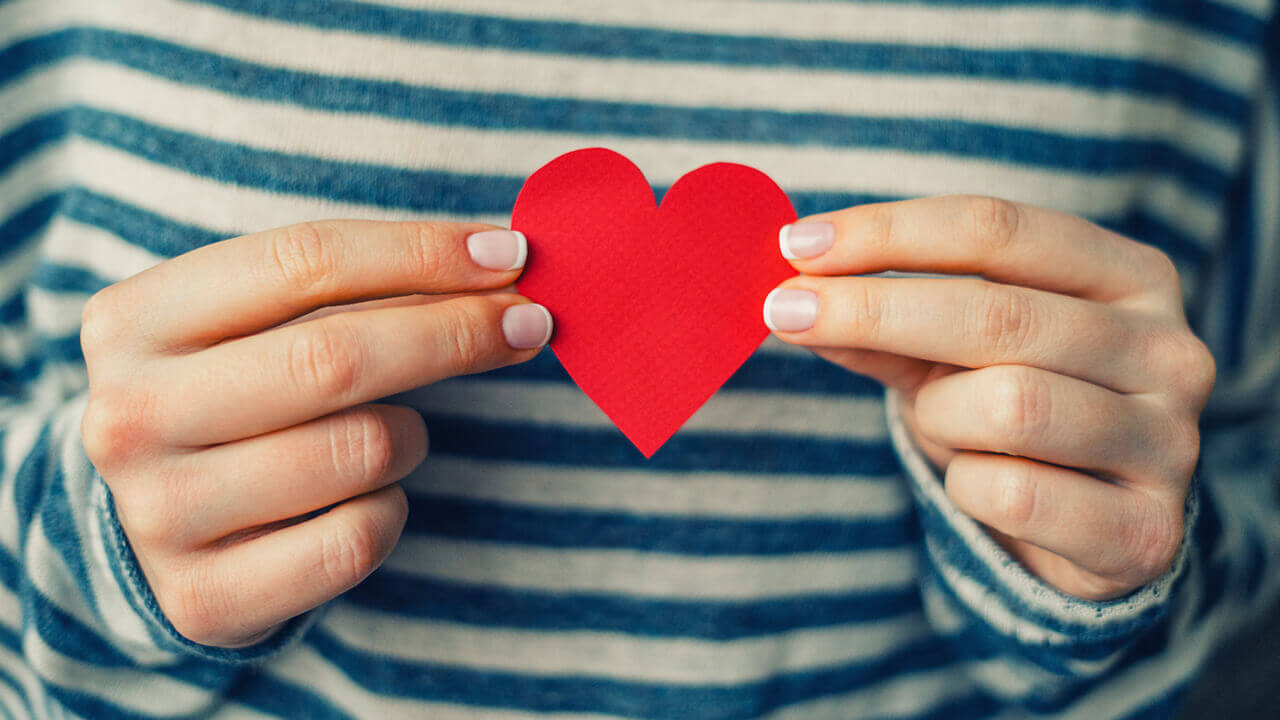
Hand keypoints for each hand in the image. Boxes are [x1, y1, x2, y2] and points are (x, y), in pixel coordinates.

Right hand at [80, 220, 550, 646]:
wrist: (160, 519)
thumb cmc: (238, 395)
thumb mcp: (261, 324)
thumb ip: (357, 286)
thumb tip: (501, 265)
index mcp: (134, 319)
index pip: (304, 260)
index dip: (422, 252)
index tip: (509, 257)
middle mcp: (128, 415)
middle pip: (336, 358)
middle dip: (454, 333)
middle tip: (528, 324)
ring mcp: (158, 515)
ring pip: (360, 451)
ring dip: (411, 436)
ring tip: (392, 436)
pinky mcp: (204, 598)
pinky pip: (358, 538)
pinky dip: (390, 510)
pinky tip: (365, 499)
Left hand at [765, 196, 1214, 599]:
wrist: (1088, 533)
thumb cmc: (1013, 418)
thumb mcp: (949, 354)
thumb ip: (884, 322)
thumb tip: (793, 289)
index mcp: (1131, 276)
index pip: (998, 229)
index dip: (888, 232)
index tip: (795, 244)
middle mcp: (1168, 349)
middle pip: (999, 311)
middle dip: (873, 309)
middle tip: (784, 311)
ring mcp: (1170, 442)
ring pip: (1009, 404)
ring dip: (939, 415)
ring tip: (940, 422)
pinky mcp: (1146, 531)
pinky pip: (1014, 496)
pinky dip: (966, 488)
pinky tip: (980, 487)